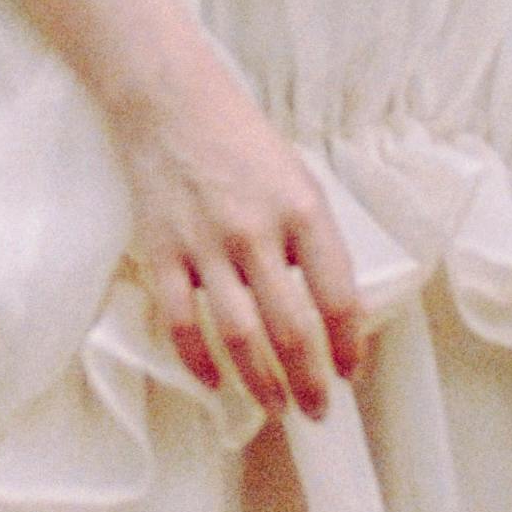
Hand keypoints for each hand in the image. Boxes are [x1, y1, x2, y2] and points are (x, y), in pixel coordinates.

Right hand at [114, 50, 364, 423]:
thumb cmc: (242, 141)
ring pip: (239, 337)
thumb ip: (313, 241)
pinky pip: (180, 323)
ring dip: (261, 383)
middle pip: (291, 329)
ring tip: (275, 408)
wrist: (170, 101)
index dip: (348, 346)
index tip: (349, 372)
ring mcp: (205, 246)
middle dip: (309, 381)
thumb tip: (328, 308)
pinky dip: (198, 362)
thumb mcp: (299, 180)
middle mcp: (257, 232)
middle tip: (318, 411)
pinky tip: (214, 383)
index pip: (337, 297)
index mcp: (303, 211)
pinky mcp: (161, 253)